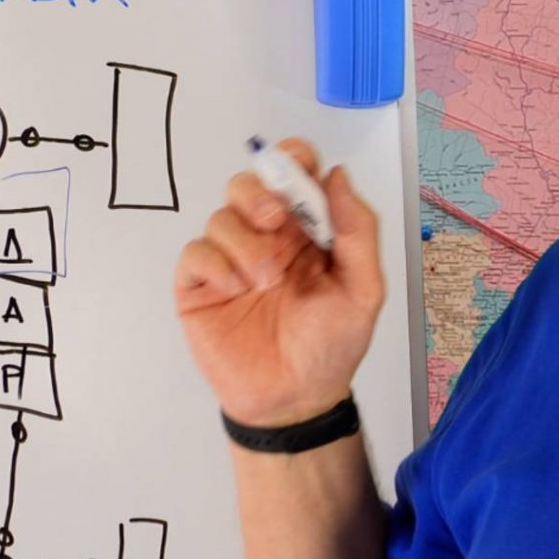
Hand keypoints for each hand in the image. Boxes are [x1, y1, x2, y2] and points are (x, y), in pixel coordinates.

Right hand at [174, 139, 384, 427]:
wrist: (295, 400)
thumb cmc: (331, 345)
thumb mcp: (362, 289)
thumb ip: (357, 231)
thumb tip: (338, 175)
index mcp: (307, 231)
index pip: (294, 176)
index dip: (292, 159)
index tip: (297, 164)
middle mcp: (266, 238)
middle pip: (248, 184)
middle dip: (259, 192)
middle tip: (276, 221)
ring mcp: (230, 260)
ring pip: (221, 216)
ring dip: (244, 242)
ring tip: (266, 282)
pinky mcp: (201, 287)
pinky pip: (196, 253)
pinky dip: (215, 264)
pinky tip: (235, 290)